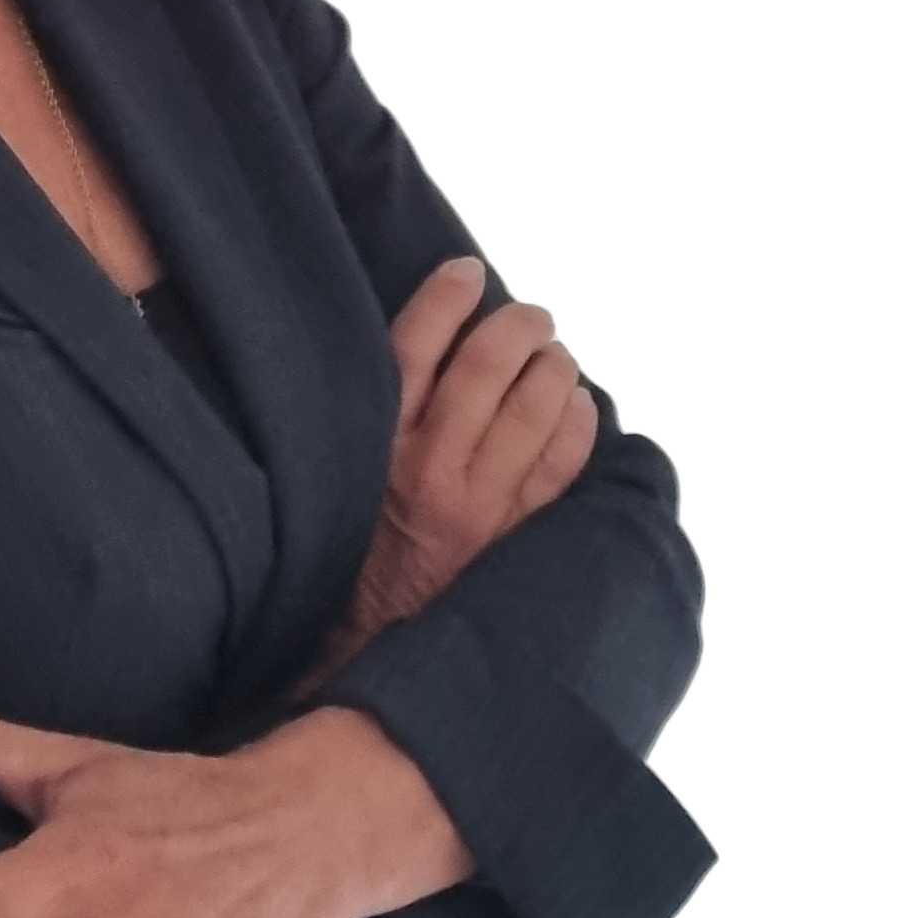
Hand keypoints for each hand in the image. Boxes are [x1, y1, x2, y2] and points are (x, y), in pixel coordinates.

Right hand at [306, 256, 596, 683]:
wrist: (370, 645)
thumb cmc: (350, 549)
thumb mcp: (340, 474)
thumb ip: (371, 416)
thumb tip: (419, 347)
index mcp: (374, 446)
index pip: (412, 347)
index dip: (445, 299)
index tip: (465, 273)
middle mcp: (429, 469)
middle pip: (486, 367)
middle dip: (518, 326)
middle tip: (531, 315)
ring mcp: (481, 506)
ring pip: (534, 408)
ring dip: (553, 367)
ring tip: (554, 354)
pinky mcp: (516, 538)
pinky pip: (563, 465)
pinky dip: (577, 424)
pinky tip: (575, 406)